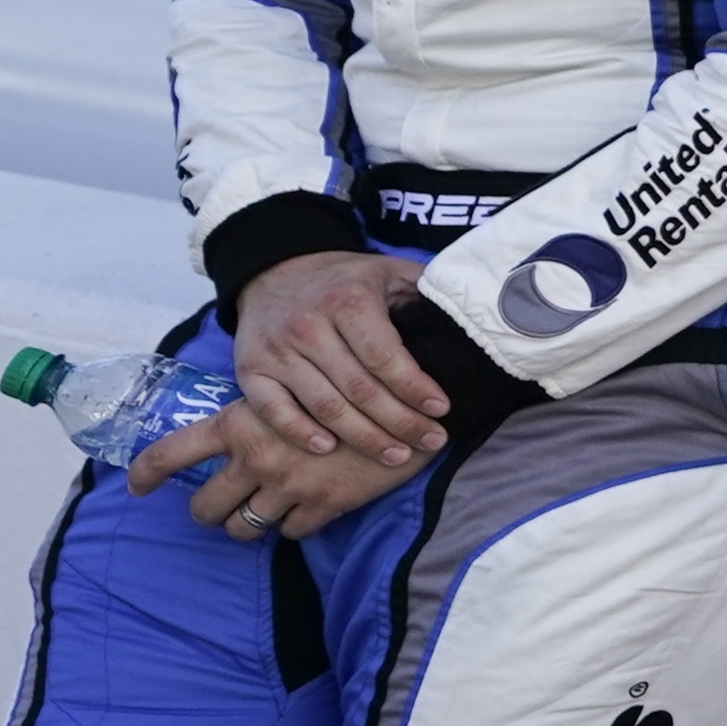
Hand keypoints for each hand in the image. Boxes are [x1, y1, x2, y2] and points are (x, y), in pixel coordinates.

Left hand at [138, 399, 425, 543]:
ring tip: (260, 513)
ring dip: (246, 525)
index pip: (169, 453)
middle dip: (208, 512)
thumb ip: (260, 413)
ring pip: (243, 528)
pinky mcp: (323, 505)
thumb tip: (238, 430)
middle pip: (204, 507)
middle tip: (220, 506)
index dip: (144, 474)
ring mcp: (288, 485)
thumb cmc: (346, 385)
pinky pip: (290, 532)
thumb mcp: (290, 387)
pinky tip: (304, 508)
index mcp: (238, 422)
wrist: (403, 400)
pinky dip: (292, 525)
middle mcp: (255, 458)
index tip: (137, 488)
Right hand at [231, 249, 448, 470]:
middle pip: (358, 389)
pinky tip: (329, 449)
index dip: (415, 388)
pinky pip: (273, 410)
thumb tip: (476, 317)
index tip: (442, 410)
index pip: (384, 356)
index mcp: (347, 301)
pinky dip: (300, 433)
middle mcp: (307, 326)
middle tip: (431, 442)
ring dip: (362, 437)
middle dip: (400, 422)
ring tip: (396, 455)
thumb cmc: (346, 281)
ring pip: (324, 406)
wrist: (275, 270)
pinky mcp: (250, 370)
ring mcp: (276, 351)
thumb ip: (427, 292)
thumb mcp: (390, 272)